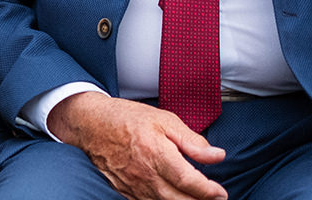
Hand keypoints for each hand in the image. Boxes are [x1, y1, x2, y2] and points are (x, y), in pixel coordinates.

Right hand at [47, 93, 226, 199]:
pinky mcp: (125, 191)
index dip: (209, 191)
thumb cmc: (126, 118)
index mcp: (156, 153)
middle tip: (214, 198)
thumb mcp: (163, 119)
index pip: (189, 181)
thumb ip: (191, 140)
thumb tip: (216, 155)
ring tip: (196, 198)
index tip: (220, 192)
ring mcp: (134, 186)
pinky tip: (173, 197)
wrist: (91, 124)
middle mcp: (145, 174)